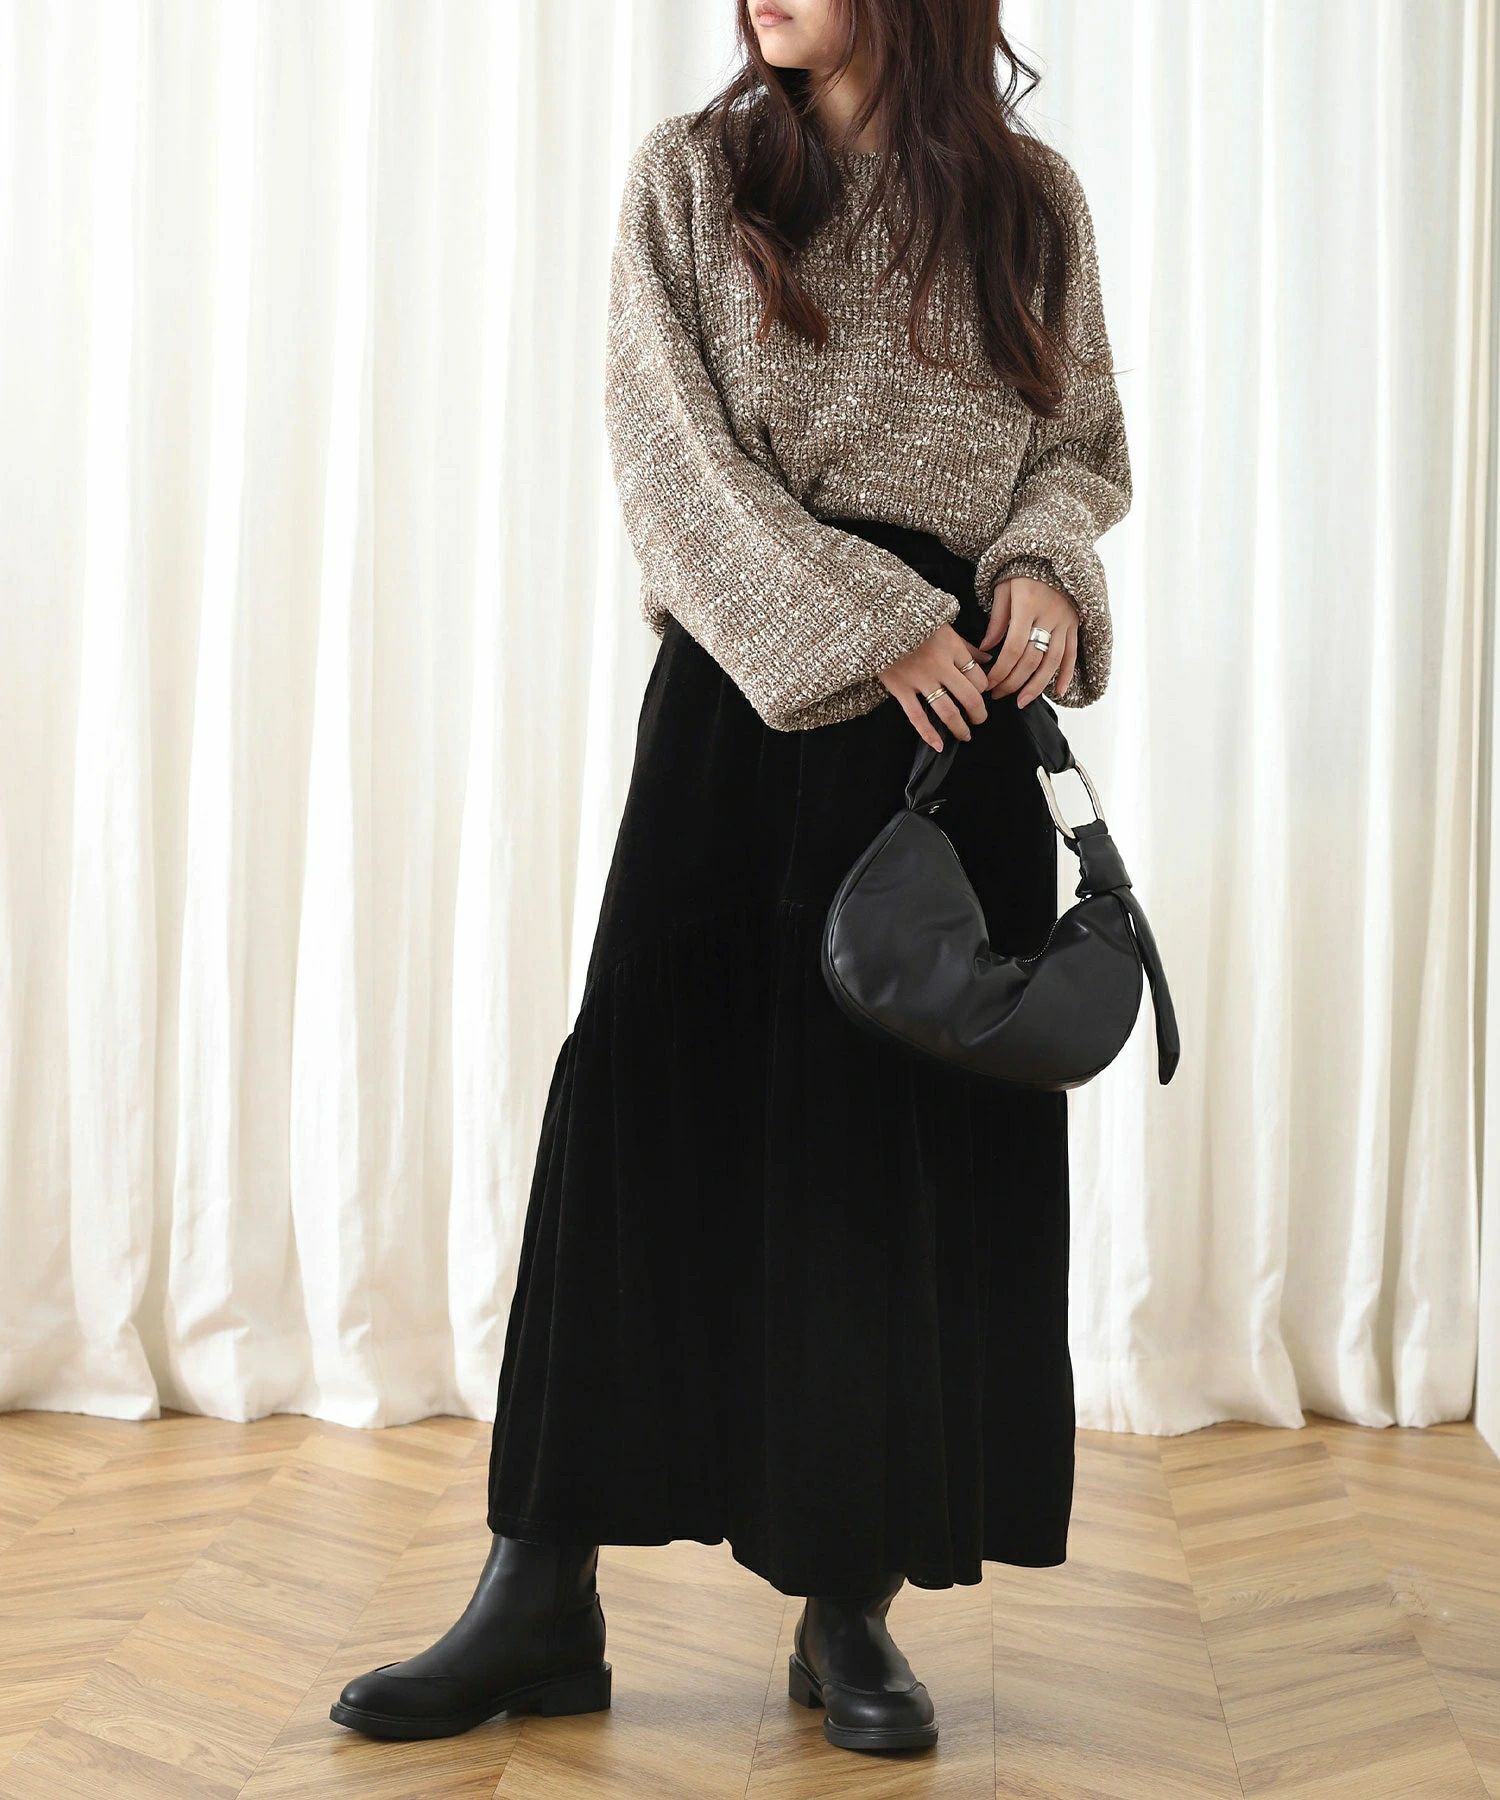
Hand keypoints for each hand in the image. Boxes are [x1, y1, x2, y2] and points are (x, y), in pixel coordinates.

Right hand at [879, 622, 991, 751]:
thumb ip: (966, 645)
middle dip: (979, 714)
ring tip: (965, 735)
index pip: (979, 676)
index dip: (984, 689)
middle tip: (979, 720)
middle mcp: (941, 665)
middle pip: (970, 697)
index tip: (981, 694)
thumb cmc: (912, 621)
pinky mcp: (900, 689)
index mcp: (953, 648)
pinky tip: (938, 745)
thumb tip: (988, 659)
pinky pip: (917, 717)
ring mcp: (920, 679)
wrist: (876, 620)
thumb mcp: (943, 626)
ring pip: (948, 711)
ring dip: (959, 727)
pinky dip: (929, 734)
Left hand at [980, 575, 1078, 705]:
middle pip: (1031, 658)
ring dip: (1037, 685)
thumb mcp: (1003, 588)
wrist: (1055, 551)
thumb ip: (997, 620)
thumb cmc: (1023, 570)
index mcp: (1027, 605)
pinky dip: (1066, 674)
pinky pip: (1072, 654)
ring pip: (1053, 661)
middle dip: (1013, 681)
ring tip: (1022, 701)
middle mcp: (1049, 616)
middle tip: (998, 696)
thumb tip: (986, 649)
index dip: (1000, 670)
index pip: (1013, 647)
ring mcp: (1065, 622)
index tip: (988, 684)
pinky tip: (1058, 692)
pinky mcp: (1075, 625)